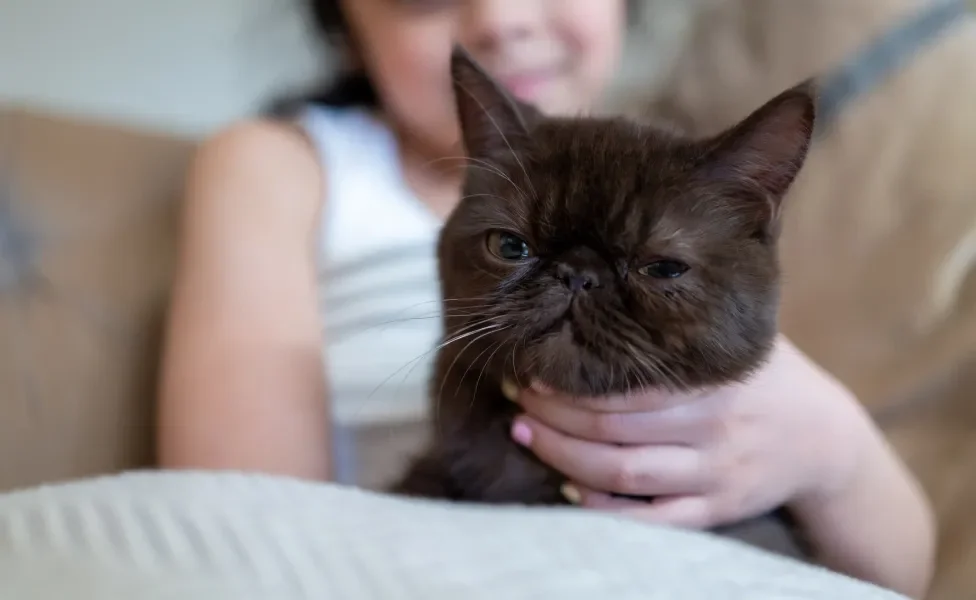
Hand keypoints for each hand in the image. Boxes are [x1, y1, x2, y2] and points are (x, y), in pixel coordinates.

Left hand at [507, 336, 870, 528]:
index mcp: (712, 381)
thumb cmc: (763, 375)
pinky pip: (652, 521)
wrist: (823, 437)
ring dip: (564, 458)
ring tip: (525, 433)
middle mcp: (712, 430)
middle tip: (517, 398)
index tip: (531, 367)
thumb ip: (688, 319)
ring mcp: (714, 475)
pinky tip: (570, 490)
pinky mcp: (717, 510)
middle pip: (613, 430)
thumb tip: (618, 272)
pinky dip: (606, 511)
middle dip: (554, 415)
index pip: (626, 386)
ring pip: (624, 475)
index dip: (570, 383)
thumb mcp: (737, 338)